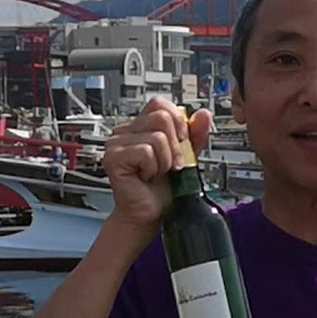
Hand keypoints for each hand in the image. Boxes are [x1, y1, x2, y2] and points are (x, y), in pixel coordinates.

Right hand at [102, 97, 212, 233]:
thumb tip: (203, 114)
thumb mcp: (185, 156)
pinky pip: (145, 152)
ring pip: (157, 137)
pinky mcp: (113, 158)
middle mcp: (125, 131)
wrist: (150, 213)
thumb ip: (194, 135)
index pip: (160, 104)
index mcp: (140, 126)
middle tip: (170, 164)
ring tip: (156, 172)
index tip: (181, 142)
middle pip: (161, 117)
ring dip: (164, 160)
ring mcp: (116, 143)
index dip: (177, 121)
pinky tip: (145, 177)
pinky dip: (153, 167)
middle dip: (175, 145)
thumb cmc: (163, 188)